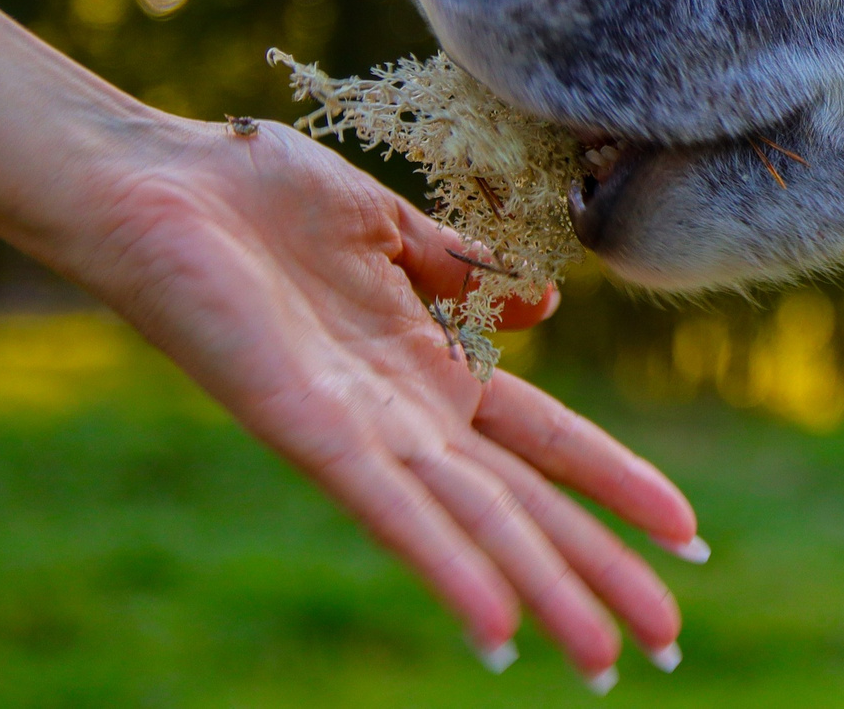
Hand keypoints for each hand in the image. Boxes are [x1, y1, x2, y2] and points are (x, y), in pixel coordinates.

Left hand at [74, 111, 696, 685]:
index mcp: (429, 366)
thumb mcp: (388, 226)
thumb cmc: (256, 194)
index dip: (616, 483)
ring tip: (607, 660)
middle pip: (525, 508)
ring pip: (476, 526)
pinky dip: (449, 571)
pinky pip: (392, 514)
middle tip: (666, 645)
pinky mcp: (311, 433)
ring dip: (546, 594)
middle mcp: (403, 417)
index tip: (687, 531)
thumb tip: (546, 304)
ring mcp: (362, 432)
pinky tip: (497, 631)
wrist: (156, 182)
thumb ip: (463, 268)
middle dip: (599, 572)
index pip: (546, 442)